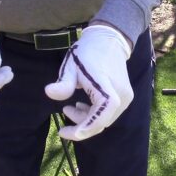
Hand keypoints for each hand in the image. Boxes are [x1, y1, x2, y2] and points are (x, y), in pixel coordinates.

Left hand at [45, 25, 132, 140]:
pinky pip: (109, 113)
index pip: (104, 109)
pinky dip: (95, 114)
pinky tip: (83, 106)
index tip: (71, 133)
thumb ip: (64, 82)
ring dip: (87, 119)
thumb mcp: (71, 65)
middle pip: (102, 120)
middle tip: (64, 113)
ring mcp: (126, 96)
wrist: (109, 41)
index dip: (90, 125)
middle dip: (82, 124)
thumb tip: (49, 92)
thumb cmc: (87, 53)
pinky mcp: (126, 97)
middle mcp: (120, 93)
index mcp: (105, 84)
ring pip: (105, 119)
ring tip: (70, 108)